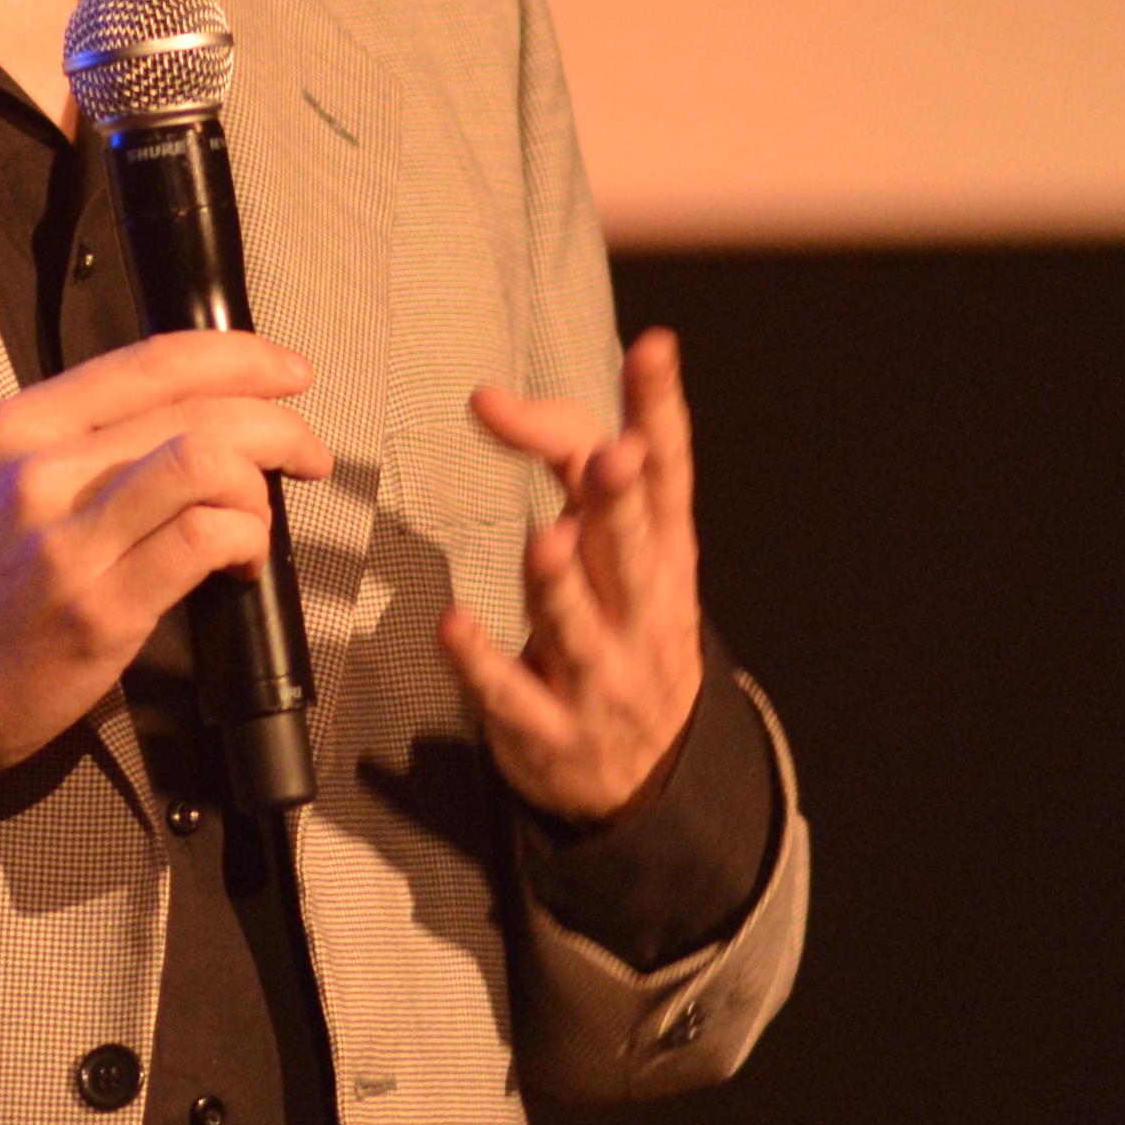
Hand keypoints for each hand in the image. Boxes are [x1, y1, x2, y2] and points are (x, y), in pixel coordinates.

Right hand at [0, 329, 333, 784]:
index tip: (284, 373)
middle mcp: (42, 470)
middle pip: (198, 409)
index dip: (240, 356)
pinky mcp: (102, 605)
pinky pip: (205, 539)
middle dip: (279, 426)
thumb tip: (190, 424)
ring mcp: (70, 538)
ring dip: (263, 485)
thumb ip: (78, 444)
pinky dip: (247, 541)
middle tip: (302, 453)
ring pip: (210, 464)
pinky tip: (239, 561)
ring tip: (261, 515)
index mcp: (19, 427)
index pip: (152, 360)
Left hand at [441, 324, 704, 821]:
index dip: (660, 412)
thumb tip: (495, 396)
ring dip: (560, 585)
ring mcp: (601, 674)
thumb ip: (569, 469)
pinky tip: (454, 627)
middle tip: (611, 455)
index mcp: (664, 557)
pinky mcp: (550, 729)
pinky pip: (510, 694)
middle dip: (620, 500)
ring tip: (546, 542)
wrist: (646, 776)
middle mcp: (641, 609)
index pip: (669, 474)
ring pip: (577, 625)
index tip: (654, 349)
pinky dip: (482, 662)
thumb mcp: (621, 552)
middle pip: (631, 545)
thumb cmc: (624, 629)